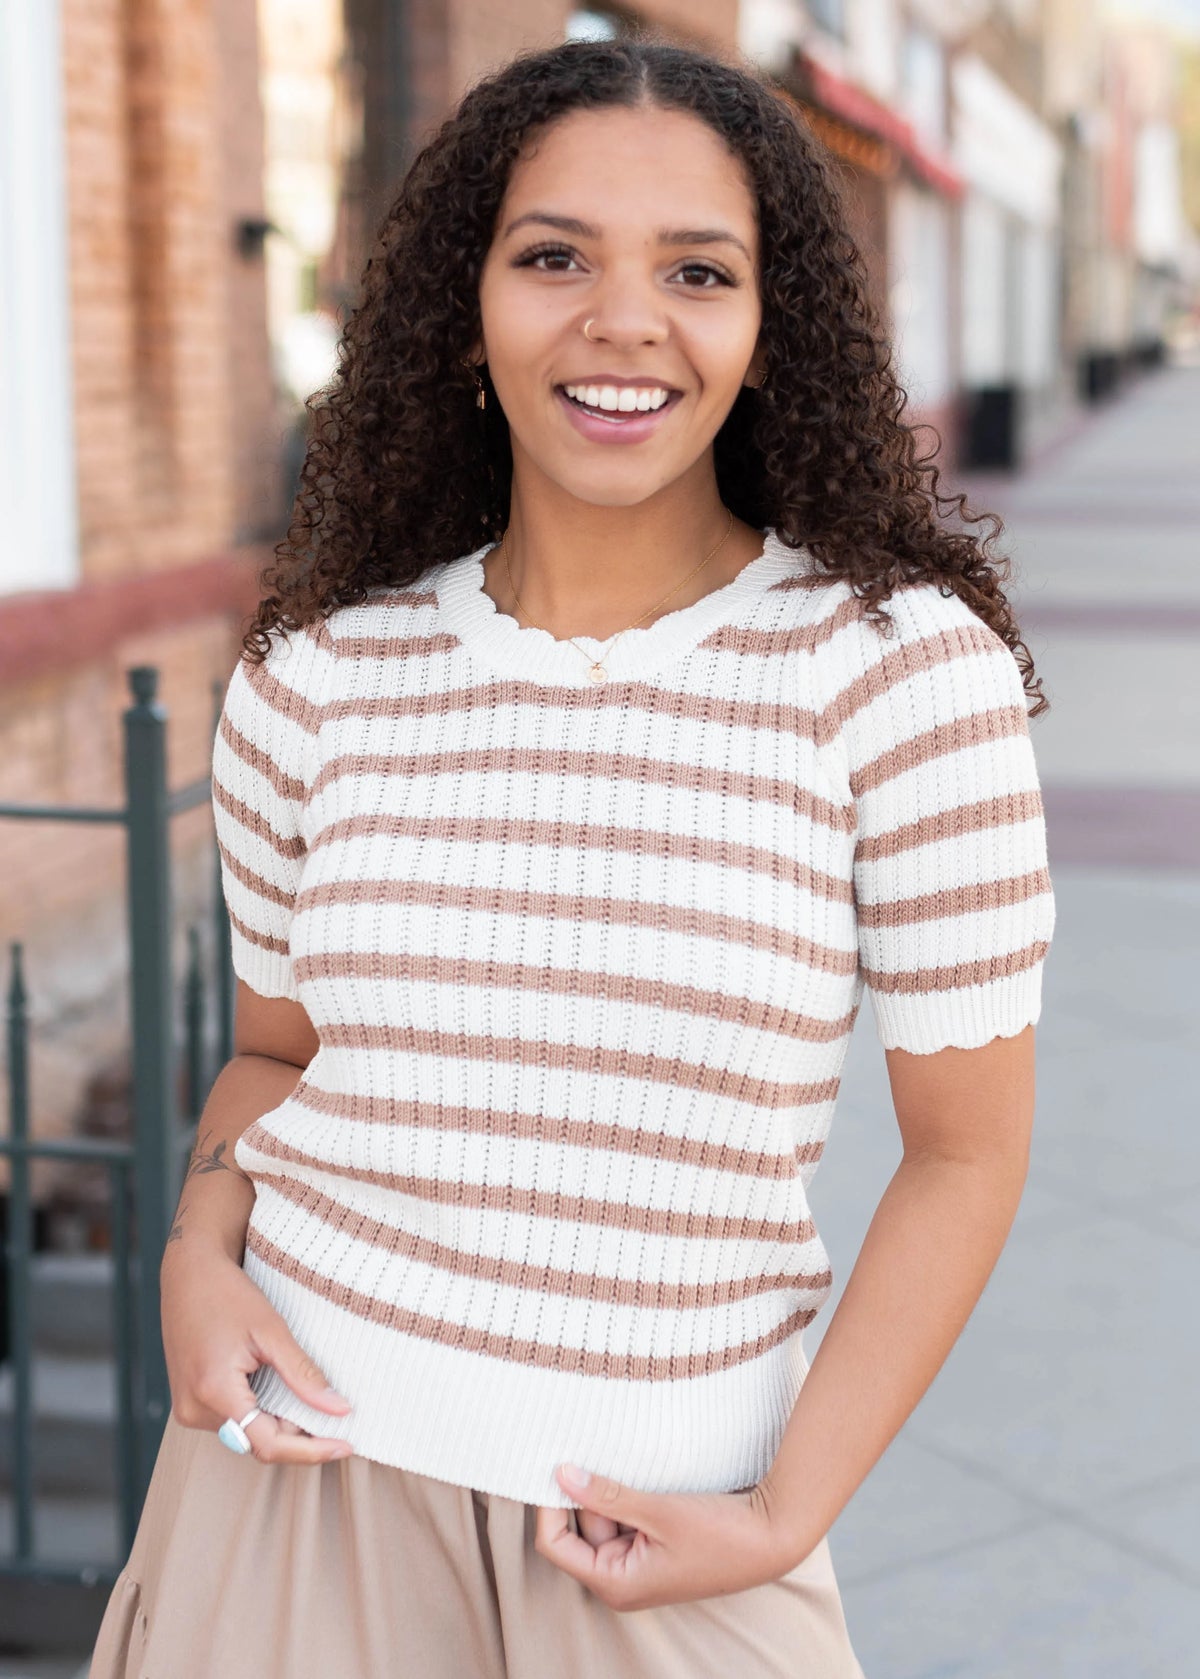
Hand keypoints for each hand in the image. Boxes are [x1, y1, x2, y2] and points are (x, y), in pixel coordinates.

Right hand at [160, 1240, 353, 1464]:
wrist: (189, 1274)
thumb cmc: (228, 1294)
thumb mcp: (271, 1331)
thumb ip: (303, 1375)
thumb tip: (339, 1410)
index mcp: (214, 1392)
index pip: (268, 1444)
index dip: (310, 1450)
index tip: (345, 1446)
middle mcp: (195, 1410)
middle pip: (257, 1443)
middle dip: (298, 1435)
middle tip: (334, 1413)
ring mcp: (188, 1409)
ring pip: (246, 1435)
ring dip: (278, 1423)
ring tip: (307, 1397)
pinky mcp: (190, 1402)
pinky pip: (232, 1422)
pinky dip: (260, 1413)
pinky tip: (281, 1393)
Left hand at [534, 1463, 802, 1610]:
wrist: (772, 1537)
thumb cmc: (720, 1535)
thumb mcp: (658, 1511)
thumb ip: (606, 1495)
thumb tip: (561, 1475)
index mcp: (616, 1583)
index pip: (556, 1545)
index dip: (548, 1507)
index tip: (553, 1465)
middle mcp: (622, 1578)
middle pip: (579, 1528)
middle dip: (583, 1492)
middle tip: (588, 1449)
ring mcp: (639, 1562)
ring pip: (603, 1517)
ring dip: (608, 1489)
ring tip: (621, 1458)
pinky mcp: (656, 1546)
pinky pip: (626, 1516)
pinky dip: (626, 1494)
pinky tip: (637, 1469)